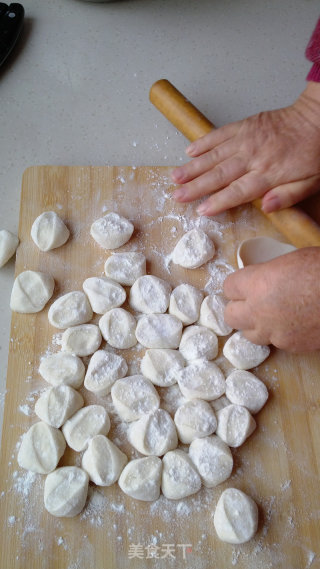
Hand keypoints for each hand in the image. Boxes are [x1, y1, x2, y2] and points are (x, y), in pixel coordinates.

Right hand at [171, 82, 319, 215]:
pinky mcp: (245, 125)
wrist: (317, 116)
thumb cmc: (314, 151)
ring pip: (214, 155)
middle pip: (219, 175)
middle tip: (177, 195)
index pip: (238, 191)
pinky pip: (219, 133)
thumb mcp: (312, 181)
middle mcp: (253, 156)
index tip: (201, 210)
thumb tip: (266, 207)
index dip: (218, 202)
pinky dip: (203, 142)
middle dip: (196, 186)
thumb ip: (288, 195)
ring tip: (175, 176)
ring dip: (193, 167)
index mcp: (269, 173)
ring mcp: (247, 139)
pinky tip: (189, 151)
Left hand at [223, 247, 319, 351]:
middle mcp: (260, 311)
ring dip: (257, 324)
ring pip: (250, 334)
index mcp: (258, 283)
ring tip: (272, 314)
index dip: (237, 285)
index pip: (228, 287)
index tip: (243, 283)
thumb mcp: (292, 260)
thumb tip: (263, 277)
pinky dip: (280, 334)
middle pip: (230, 316)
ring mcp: (275, 332)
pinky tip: (294, 323)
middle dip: (239, 308)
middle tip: (252, 301)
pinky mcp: (291, 347)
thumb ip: (270, 272)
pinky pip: (276, 342)